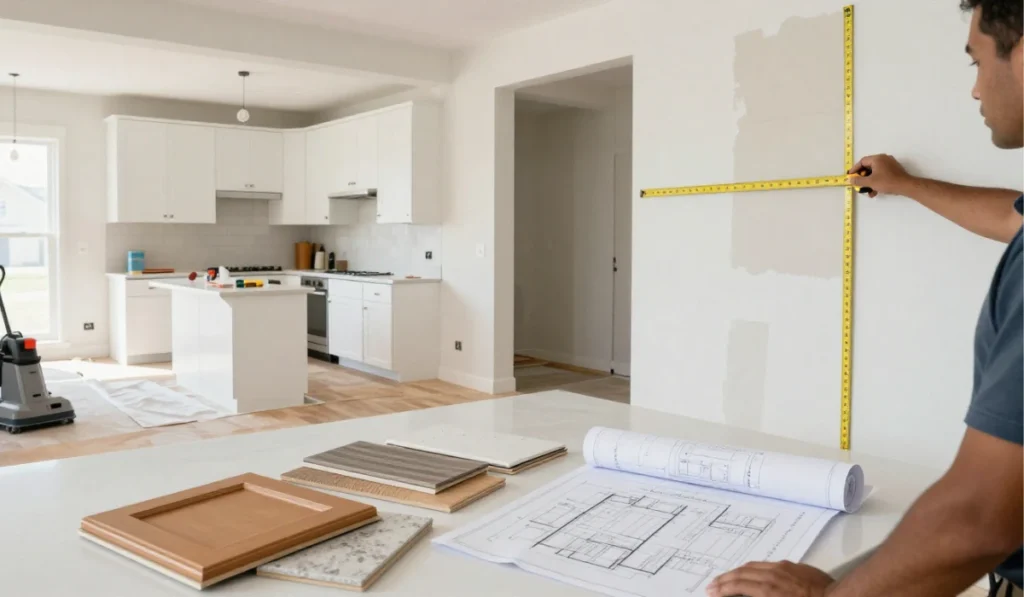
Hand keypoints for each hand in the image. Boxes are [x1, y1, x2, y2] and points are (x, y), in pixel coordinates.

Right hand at [706, 561, 833, 596]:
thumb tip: (745, 593)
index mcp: (767, 589)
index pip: (737, 585)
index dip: (722, 588)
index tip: (712, 591)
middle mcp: (773, 575)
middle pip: (741, 573)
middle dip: (725, 579)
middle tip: (713, 584)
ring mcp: (784, 568)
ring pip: (753, 566)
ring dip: (737, 572)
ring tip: (728, 577)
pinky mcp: (795, 566)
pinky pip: (768, 564)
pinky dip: (755, 568)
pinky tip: (753, 572)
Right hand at [847, 154, 914, 198]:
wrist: (905, 185)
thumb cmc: (887, 182)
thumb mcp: (870, 182)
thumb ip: (858, 181)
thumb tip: (850, 180)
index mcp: (877, 158)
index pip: (862, 161)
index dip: (855, 169)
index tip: (850, 176)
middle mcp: (883, 158)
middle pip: (868, 167)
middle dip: (863, 177)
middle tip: (858, 184)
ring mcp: (890, 163)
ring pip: (875, 172)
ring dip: (870, 181)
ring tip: (867, 191)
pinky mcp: (894, 169)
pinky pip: (882, 173)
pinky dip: (877, 181)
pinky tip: (875, 191)